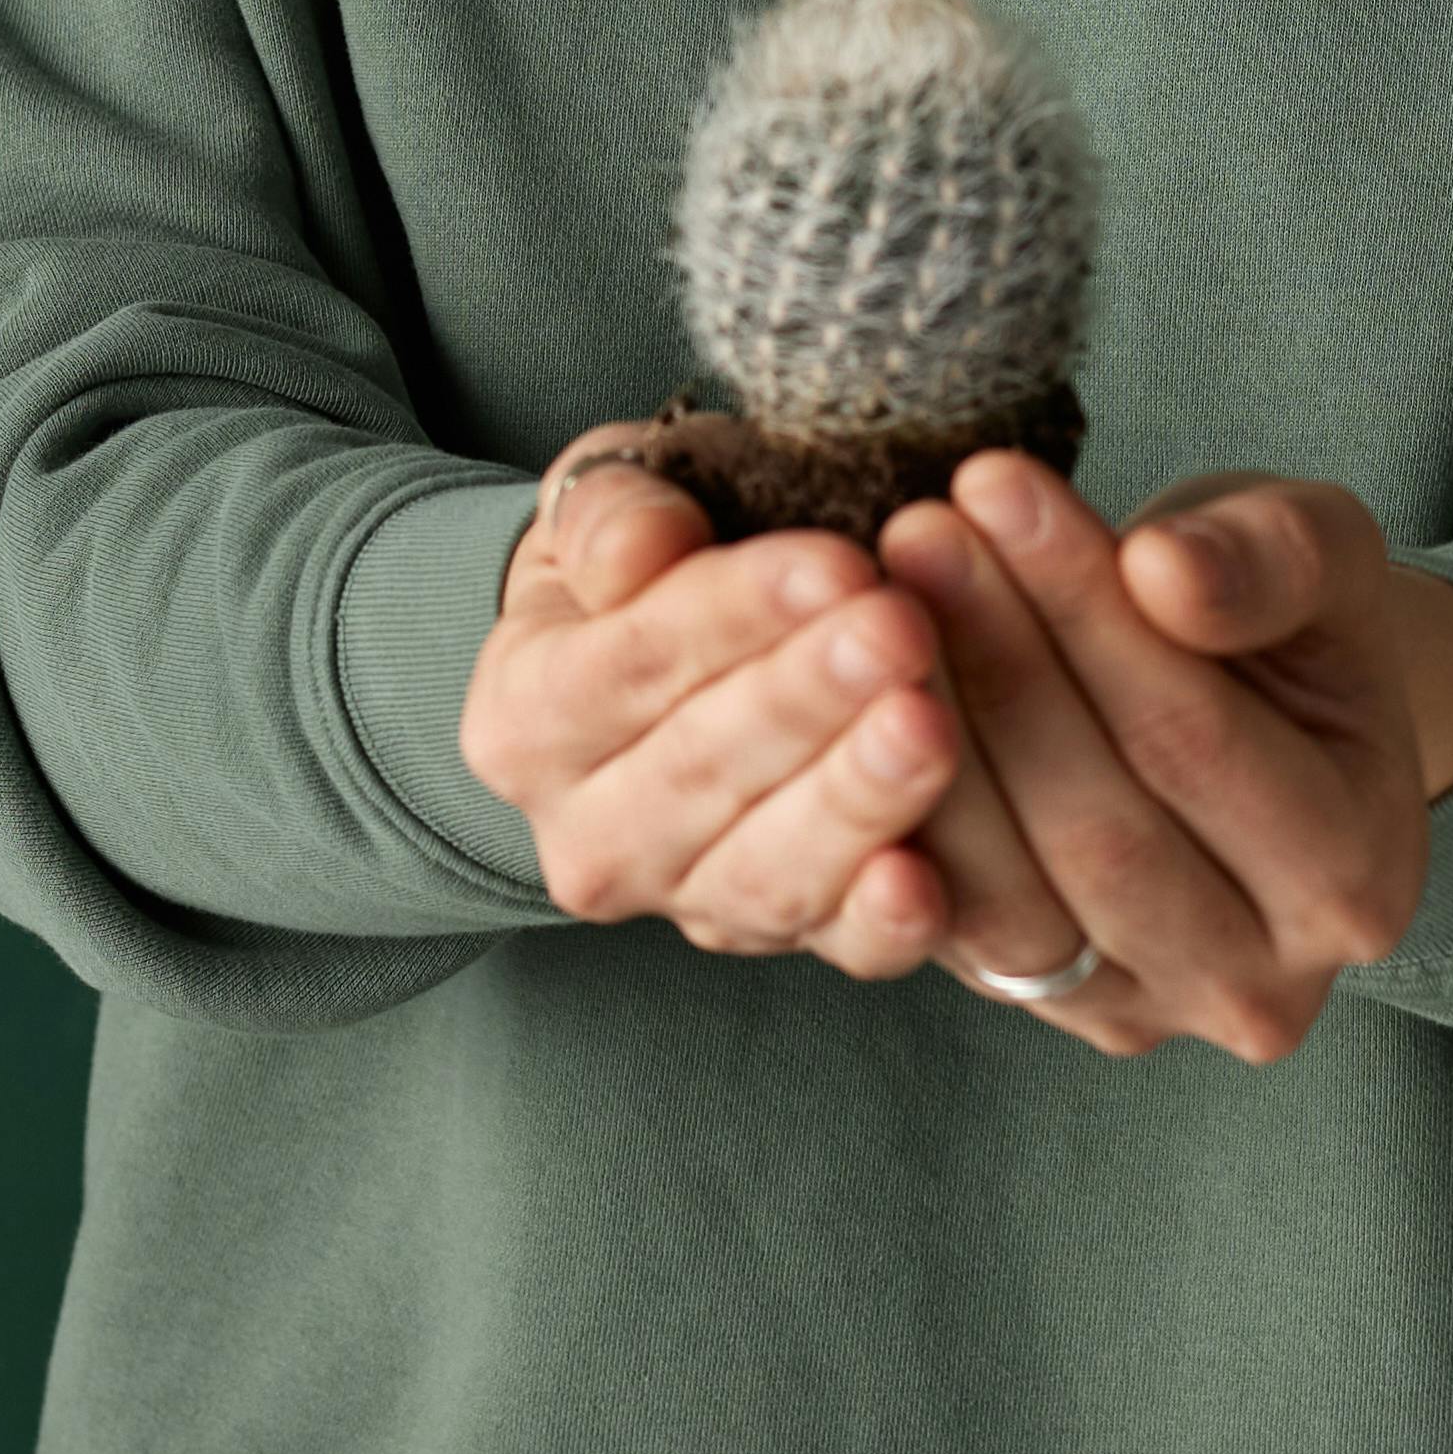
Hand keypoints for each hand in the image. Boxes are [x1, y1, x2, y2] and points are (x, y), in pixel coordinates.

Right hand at [453, 426, 975, 976]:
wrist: (663, 662)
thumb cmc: (647, 562)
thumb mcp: (604, 503)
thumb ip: (610, 516)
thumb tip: (642, 549)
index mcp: (524, 722)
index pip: (627, 665)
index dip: (732, 615)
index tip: (835, 561)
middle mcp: (588, 838)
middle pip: (700, 771)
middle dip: (806, 699)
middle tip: (899, 630)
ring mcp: (686, 901)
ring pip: (766, 870)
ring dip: (853, 800)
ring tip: (928, 725)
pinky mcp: (784, 938)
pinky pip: (838, 950)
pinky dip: (881, 923)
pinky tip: (924, 882)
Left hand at [873, 457, 1452, 1064]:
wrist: (1256, 723)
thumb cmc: (1283, 625)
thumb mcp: (1320, 555)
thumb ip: (1272, 559)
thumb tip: (1165, 572)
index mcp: (1357, 876)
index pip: (1195, 740)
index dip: (1083, 610)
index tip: (993, 483)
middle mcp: (1262, 985)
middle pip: (1097, 828)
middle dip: (995, 665)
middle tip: (914, 533)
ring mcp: (1144, 1016)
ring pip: (1010, 898)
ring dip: (930, 740)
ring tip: (877, 599)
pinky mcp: (1045, 1008)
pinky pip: (950, 932)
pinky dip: (897, 822)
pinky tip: (857, 703)